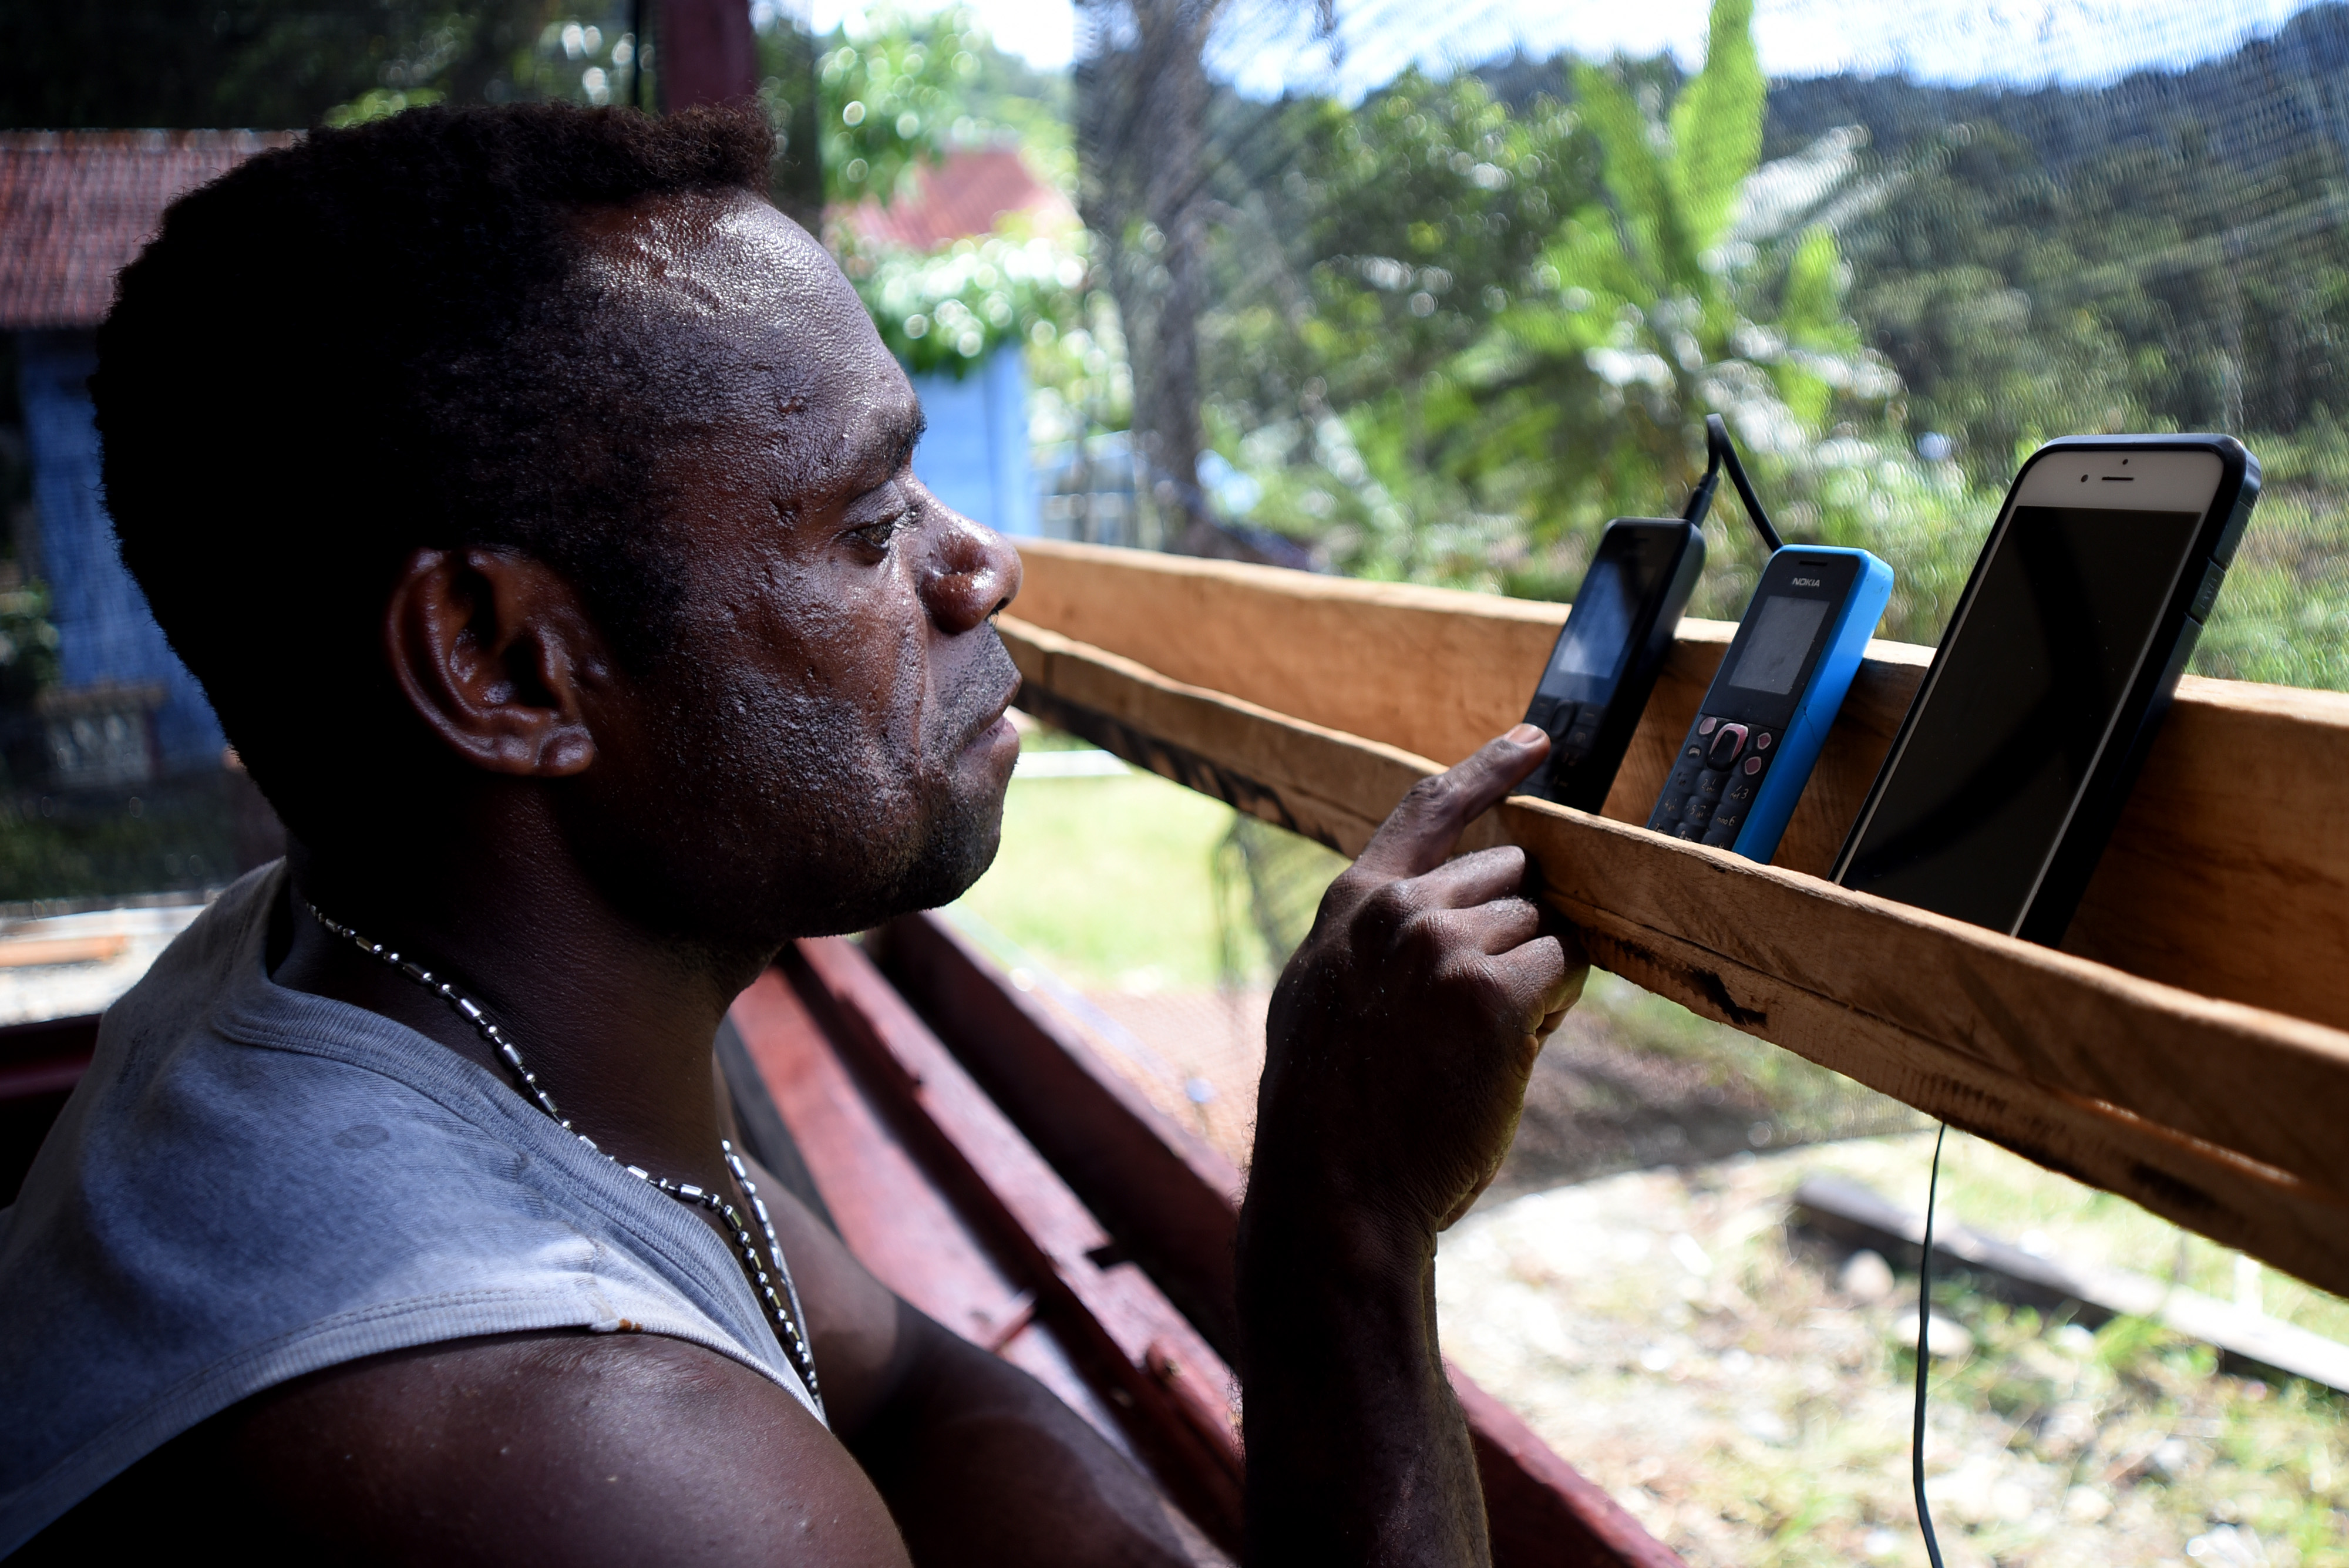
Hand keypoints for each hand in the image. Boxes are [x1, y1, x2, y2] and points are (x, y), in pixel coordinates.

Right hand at [1253, 725, 1586, 1236]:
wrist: (1336, 1189)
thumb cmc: (1334, 1109)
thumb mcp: (1324, 996)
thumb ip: (1373, 940)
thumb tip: (1440, 912)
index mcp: (1353, 903)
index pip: (1427, 807)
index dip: (1489, 766)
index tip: (1536, 740)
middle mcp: (1399, 909)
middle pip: (1508, 872)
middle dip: (1513, 929)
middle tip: (1469, 1010)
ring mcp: (1445, 946)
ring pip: (1542, 926)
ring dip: (1532, 978)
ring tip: (1474, 1044)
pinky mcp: (1494, 994)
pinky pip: (1564, 969)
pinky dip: (1550, 1010)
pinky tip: (1501, 1056)